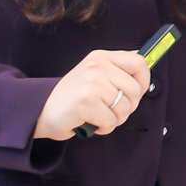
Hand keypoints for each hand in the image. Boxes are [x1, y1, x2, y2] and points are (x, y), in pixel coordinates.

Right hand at [33, 49, 149, 140]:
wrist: (41, 110)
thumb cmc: (73, 96)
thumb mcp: (95, 74)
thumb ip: (117, 70)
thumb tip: (144, 68)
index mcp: (102, 57)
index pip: (138, 62)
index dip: (144, 80)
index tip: (137, 93)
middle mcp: (97, 67)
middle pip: (135, 90)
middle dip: (128, 106)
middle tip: (111, 110)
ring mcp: (92, 83)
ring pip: (125, 108)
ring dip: (115, 119)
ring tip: (99, 116)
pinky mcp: (86, 102)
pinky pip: (112, 121)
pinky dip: (104, 128)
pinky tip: (91, 122)